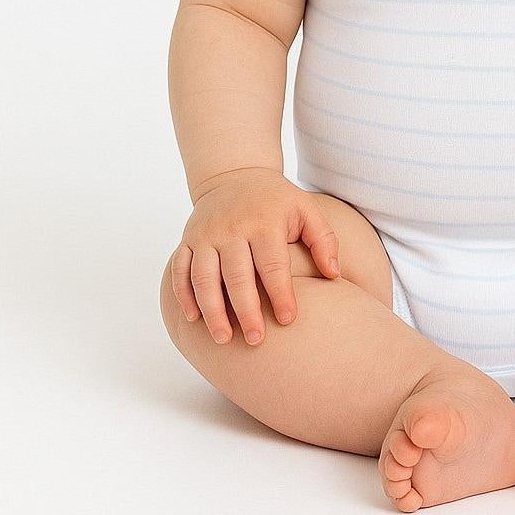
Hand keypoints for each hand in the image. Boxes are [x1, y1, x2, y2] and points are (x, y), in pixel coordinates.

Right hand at [168, 168, 340, 345]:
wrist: (235, 175)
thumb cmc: (276, 201)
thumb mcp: (306, 210)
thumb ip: (323, 240)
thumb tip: (333, 275)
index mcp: (264, 222)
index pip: (272, 264)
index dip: (281, 293)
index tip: (288, 320)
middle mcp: (231, 228)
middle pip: (237, 275)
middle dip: (246, 310)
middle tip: (256, 339)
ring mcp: (206, 235)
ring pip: (204, 277)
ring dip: (212, 310)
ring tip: (224, 339)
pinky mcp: (188, 240)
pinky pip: (181, 270)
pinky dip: (184, 295)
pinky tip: (194, 319)